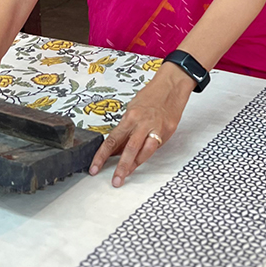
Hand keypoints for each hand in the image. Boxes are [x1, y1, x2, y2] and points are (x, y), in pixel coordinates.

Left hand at [89, 64, 193, 187]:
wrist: (171, 85)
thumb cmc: (151, 96)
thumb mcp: (133, 109)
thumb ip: (125, 129)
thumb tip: (115, 148)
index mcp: (130, 117)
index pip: (112, 139)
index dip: (101, 156)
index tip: (94, 168)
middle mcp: (142, 123)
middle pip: (128, 149)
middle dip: (121, 167)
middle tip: (115, 181)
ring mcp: (156, 128)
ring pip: (143, 151)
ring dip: (134, 166)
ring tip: (125, 176)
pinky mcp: (167, 131)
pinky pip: (154, 147)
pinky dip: (146, 156)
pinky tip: (139, 162)